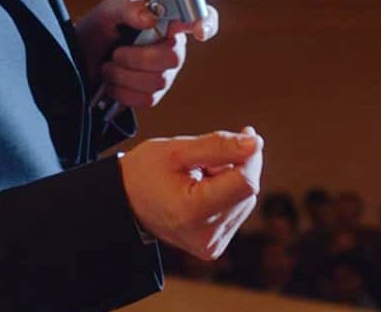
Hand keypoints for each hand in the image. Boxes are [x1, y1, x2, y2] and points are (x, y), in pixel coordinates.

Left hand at [77, 0, 217, 109]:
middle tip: (116, 53)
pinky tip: (114, 84)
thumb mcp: (107, 13)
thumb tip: (151, 18)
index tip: (199, 32)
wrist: (80, 62)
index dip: (206, 23)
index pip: (200, 18)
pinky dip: (124, 92)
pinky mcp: (153, 94)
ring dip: (124, 75)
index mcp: (166, 22)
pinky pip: (149, 99)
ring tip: (109, 67)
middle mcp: (172, 47)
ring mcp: (165, 73)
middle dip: (137, 58)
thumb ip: (129, 7)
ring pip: (159, 80)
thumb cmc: (96, 33)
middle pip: (174, 58)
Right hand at [119, 128, 263, 259]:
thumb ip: (219, 145)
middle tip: (207, 157)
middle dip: (237, 166)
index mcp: (192, 213)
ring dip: (231, 179)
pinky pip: (237, 210)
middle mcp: (205, 236)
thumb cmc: (147, 171)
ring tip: (200, 174)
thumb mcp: (178, 149)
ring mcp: (210, 245)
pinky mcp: (214, 247)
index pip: (245, 182)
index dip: (249, 155)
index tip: (245, 134)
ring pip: (245, 199)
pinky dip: (227, 193)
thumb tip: (255, 143)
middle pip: (247, 190)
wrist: (126, 200)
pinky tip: (204, 189)